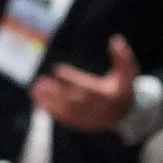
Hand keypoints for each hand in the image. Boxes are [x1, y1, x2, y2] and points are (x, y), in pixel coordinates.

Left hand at [28, 35, 142, 133]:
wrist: (126, 113)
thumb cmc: (123, 87)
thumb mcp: (128, 71)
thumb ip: (122, 56)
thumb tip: (115, 39)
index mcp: (109, 95)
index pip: (88, 86)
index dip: (72, 78)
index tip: (58, 69)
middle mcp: (99, 108)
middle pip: (74, 100)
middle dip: (56, 92)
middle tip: (40, 82)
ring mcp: (90, 118)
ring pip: (67, 111)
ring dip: (49, 101)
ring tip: (34, 90)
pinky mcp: (82, 124)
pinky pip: (66, 119)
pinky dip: (52, 112)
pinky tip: (39, 103)